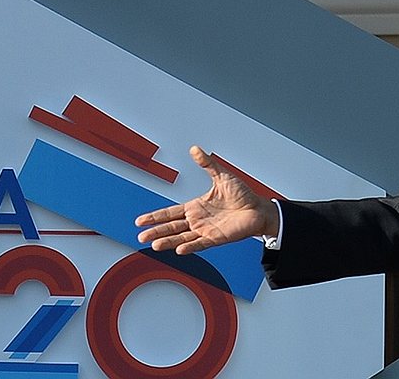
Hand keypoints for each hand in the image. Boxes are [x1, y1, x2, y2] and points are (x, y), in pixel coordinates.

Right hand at [135, 145, 278, 254]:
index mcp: (195, 207)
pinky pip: (200, 243)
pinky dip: (190, 246)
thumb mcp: (222, 176)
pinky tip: (179, 249)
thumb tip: (195, 149)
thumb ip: (207, 164)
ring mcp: (205, 230)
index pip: (170, 213)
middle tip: (140, 237)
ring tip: (154, 244)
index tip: (140, 221)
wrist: (258, 208)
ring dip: (168, 241)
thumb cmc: (242, 194)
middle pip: (172, 227)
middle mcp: (197, 220)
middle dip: (156, 231)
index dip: (155, 217)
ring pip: (182, 237)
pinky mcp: (216, 238)